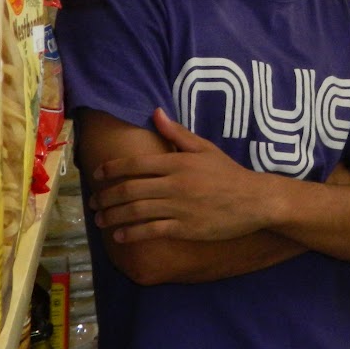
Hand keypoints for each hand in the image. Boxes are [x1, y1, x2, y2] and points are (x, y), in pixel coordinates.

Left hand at [91, 108, 279, 243]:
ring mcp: (179, 207)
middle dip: (107, 196)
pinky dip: (132, 233)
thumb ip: (177, 133)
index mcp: (177, 162)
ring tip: (101, 220)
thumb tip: (155, 112)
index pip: (135, 164)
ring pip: (136, 212)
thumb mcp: (205, 148)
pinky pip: (152, 231)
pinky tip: (120, 236)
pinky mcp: (185, 228)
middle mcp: (175, 184)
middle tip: (94, 201)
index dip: (112, 169)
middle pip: (130, 190)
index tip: (98, 174)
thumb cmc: (228, 173)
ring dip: (113, 216)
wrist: (255, 200)